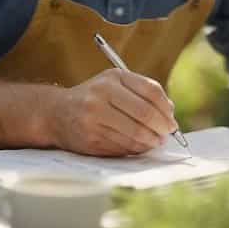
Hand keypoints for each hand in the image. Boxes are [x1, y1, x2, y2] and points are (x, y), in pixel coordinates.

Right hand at [49, 69, 177, 156]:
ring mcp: (94, 118)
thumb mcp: (115, 84)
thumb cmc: (94, 98)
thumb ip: (142, 92)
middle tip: (167, 134)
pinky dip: (137, 149)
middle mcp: (101, 95)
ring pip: (135, 134)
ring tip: (155, 141)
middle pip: (145, 114)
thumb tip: (170, 111)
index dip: (166, 108)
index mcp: (112, 78)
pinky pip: (123, 147)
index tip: (171, 119)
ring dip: (151, 141)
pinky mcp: (91, 139)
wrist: (57, 113)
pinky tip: (139, 146)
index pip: (151, 91)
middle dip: (162, 127)